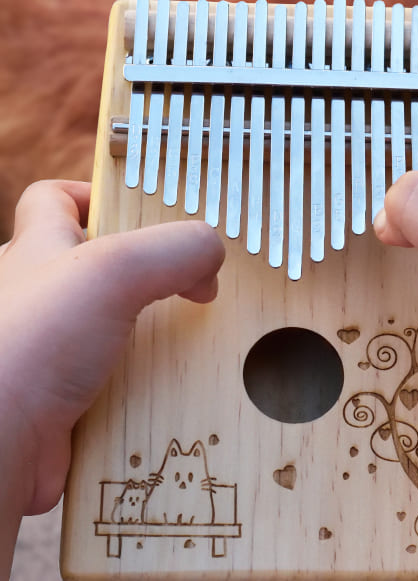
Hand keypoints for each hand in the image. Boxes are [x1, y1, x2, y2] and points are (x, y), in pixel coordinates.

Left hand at [0, 181, 224, 514]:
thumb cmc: (23, 349)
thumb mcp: (115, 270)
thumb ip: (175, 250)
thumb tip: (211, 257)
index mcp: (38, 250)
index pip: (55, 200)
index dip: (97, 195)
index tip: (146, 209)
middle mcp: (37, 300)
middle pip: (95, 270)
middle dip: (146, 276)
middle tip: (188, 283)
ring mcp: (49, 354)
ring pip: (112, 333)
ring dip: (151, 342)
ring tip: (189, 344)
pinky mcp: (64, 404)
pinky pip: (117, 389)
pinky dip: (144, 394)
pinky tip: (169, 395)